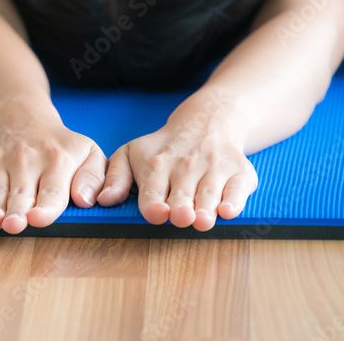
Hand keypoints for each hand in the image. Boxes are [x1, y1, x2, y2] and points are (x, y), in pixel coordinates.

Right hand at [0, 96, 107, 233]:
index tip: (39, 219)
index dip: (45, 208)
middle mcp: (25, 159)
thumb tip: (85, 200)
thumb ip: (94, 177)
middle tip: (14, 225)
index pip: (52, 191)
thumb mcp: (88, 152)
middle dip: (16, 212)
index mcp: (56, 160)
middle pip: (21, 194)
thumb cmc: (59, 147)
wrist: (20, 119)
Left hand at [96, 93, 257, 230]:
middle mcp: (185, 166)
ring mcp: (214, 168)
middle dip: (181, 208)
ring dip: (206, 208)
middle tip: (181, 218)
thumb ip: (115, 178)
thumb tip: (103, 200)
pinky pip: (239, 188)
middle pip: (182, 195)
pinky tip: (228, 210)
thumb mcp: (130, 154)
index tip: (156, 213)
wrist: (207, 123)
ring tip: (202, 221)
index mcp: (155, 165)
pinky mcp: (240, 172)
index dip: (154, 204)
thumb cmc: (161, 148)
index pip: (152, 189)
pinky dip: (235, 199)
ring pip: (209, 193)